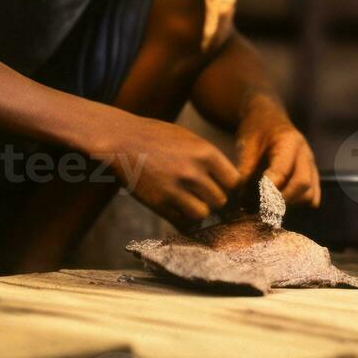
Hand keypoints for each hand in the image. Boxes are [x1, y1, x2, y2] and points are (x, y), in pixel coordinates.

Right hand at [94, 109, 239, 226]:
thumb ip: (209, 158)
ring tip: (190, 201)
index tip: (223, 187)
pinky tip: (176, 207)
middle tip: (205, 196)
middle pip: (221, 201)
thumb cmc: (157, 136)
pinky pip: (181, 221)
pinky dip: (181, 218)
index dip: (231, 187)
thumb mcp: (190, 139)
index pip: (235, 182)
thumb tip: (229, 180)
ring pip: (203, 214)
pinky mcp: (159, 203)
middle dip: (215, 200)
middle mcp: (194, 173)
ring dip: (198, 211)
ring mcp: (176, 190)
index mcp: (206, 153)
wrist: (122, 140)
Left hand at [234, 97, 320, 205]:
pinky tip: (282, 202)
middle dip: (282, 200)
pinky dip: (299, 204)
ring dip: (291, 204)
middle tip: (263, 207)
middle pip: (302, 184)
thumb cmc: (256, 129)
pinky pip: (313, 197)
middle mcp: (305, 153)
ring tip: (271, 204)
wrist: (268, 117)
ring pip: (310, 194)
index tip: (256, 200)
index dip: (269, 189)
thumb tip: (238, 194)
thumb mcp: (246, 143)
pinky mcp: (312, 174)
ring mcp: (311, 164)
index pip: (283, 171)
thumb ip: (244, 167)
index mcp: (289, 142)